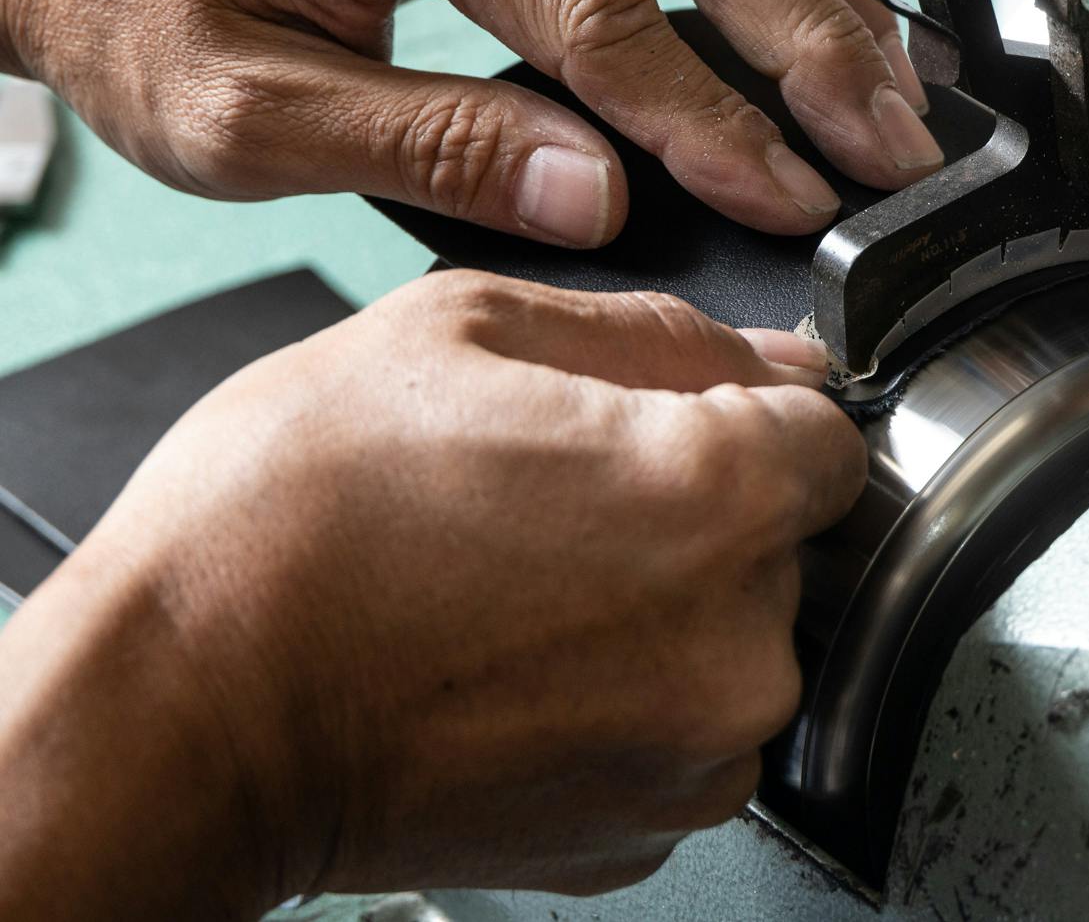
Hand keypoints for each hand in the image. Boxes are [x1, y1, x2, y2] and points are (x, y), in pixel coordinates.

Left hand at [0, 0, 940, 242]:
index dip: (719, 124)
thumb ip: (436, 152)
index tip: (796, 199)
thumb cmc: (137, 3)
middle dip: (821, 38)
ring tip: (883, 86)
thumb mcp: (248, 120)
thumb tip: (603, 199)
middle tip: (898, 143)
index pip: (613, 16)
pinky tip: (813, 5)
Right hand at [0, 272, 865, 916]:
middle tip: (555, 500)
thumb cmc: (291, 521)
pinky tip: (517, 666)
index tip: (680, 420)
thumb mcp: (465, 330)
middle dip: (698, 508)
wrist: (183, 713)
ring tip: (520, 589)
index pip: (833, 432)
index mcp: (719, 494)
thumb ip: (658, 334)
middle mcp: (739, 640)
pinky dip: (626, 698)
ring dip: (664, 609)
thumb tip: (772, 354)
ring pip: (734, 640)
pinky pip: (681, 732)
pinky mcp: (645, 830)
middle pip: (783, 542)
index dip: (750, 410)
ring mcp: (697, 751)